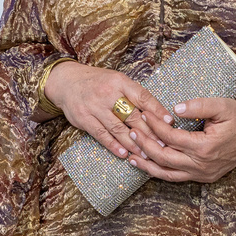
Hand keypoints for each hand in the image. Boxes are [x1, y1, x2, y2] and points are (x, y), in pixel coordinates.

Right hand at [42, 61, 173, 161]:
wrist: (66, 82)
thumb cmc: (97, 82)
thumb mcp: (116, 80)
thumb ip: (133, 94)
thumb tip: (157, 113)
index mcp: (119, 81)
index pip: (142, 96)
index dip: (157, 109)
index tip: (169, 122)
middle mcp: (107, 93)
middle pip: (133, 115)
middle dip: (150, 132)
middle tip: (163, 145)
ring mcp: (94, 106)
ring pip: (119, 129)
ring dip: (134, 144)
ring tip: (147, 155)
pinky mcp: (84, 119)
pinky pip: (102, 135)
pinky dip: (114, 146)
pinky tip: (125, 154)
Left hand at [127, 97, 235, 182]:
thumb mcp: (223, 106)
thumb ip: (200, 105)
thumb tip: (176, 108)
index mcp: (204, 147)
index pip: (171, 137)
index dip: (155, 126)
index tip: (144, 114)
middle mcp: (200, 164)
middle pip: (164, 158)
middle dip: (145, 145)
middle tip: (131, 132)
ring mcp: (201, 174)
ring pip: (167, 174)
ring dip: (147, 165)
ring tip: (130, 156)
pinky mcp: (202, 178)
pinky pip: (175, 178)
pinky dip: (159, 173)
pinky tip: (148, 166)